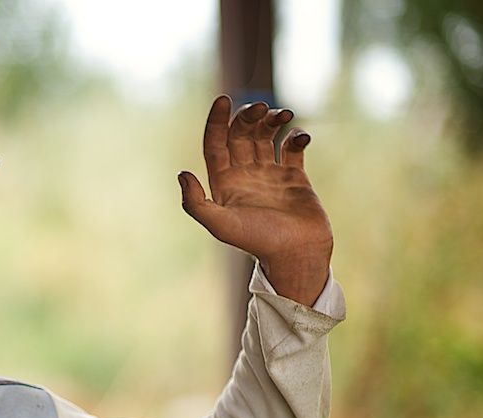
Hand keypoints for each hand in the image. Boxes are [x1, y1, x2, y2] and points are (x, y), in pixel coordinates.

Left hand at [178, 95, 333, 305]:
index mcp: (224, 182)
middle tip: (261, 109)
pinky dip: (297, 136)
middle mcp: (244, 175)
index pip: (215, 144)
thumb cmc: (256, 241)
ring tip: (283, 115)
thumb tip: (182, 174)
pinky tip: (300, 137)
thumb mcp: (220, 225)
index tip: (222, 99)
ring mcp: (269, 174)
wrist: (295, 254)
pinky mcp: (294, 176)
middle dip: (249, 117)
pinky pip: (293, 147)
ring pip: (267, 136)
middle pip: (241, 134)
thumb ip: (196, 203)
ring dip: (273, 120)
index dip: (216, 121)